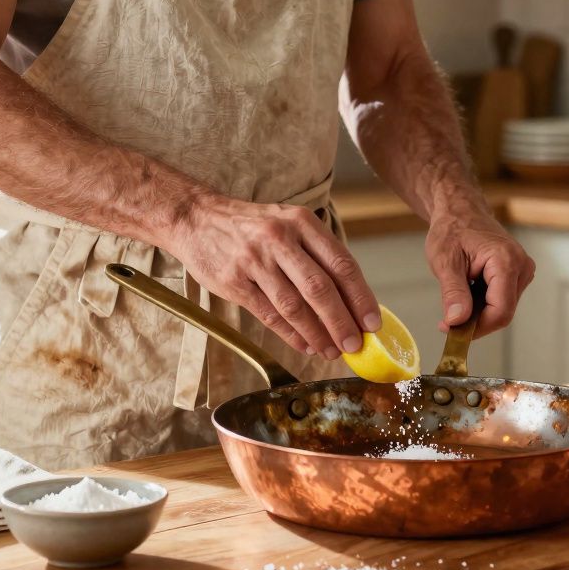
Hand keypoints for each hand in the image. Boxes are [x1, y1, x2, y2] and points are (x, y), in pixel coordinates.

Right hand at [165, 194, 380, 359]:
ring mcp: (254, 261)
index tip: (372, 322)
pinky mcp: (233, 282)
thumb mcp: (288, 223)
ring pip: (294, 306)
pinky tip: (305, 345)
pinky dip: (291, 334)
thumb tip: (351, 298)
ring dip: (317, 334)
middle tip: (355, 345)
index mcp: (301, 223)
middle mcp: (279, 239)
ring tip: (332, 351)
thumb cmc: (251, 226)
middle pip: (320, 288)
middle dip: (342, 322)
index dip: (360, 297)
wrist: (196, 218)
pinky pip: (269, 315)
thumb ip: (316, 254)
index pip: (341, 264)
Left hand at [425, 205, 534, 337]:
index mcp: (506, 261)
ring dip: (477, 312)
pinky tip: (467, 291)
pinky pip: (502, 299)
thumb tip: (457, 321)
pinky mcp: (517, 275)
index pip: (500, 310)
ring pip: (501, 308)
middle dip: (475, 321)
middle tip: (447, 320)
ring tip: (456, 297)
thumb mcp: (445, 261)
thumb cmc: (452, 228)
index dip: (476, 327)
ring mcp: (522, 271)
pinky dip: (482, 303)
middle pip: (502, 312)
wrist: (460, 210)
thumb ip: (453, 292)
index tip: (451, 331)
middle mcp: (522, 267)